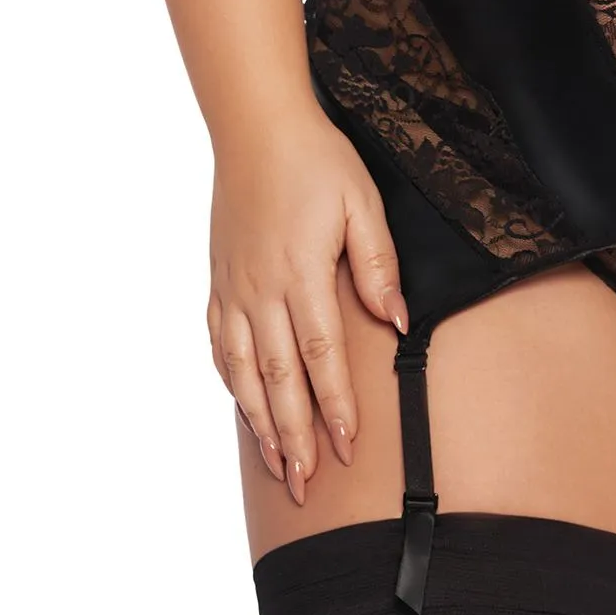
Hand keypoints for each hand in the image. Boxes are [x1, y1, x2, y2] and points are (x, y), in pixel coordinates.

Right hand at [206, 106, 407, 502]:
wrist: (257, 127)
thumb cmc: (317, 162)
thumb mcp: (363, 203)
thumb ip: (378, 265)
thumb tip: (396, 322)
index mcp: (301, 273)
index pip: (320, 356)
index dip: (334, 406)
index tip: (349, 447)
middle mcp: (261, 291)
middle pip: (278, 379)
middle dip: (295, 437)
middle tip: (307, 486)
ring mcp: (234, 289)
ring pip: (242, 372)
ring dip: (261, 422)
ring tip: (276, 466)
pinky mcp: (219, 281)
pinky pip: (219, 345)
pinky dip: (231, 383)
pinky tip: (243, 407)